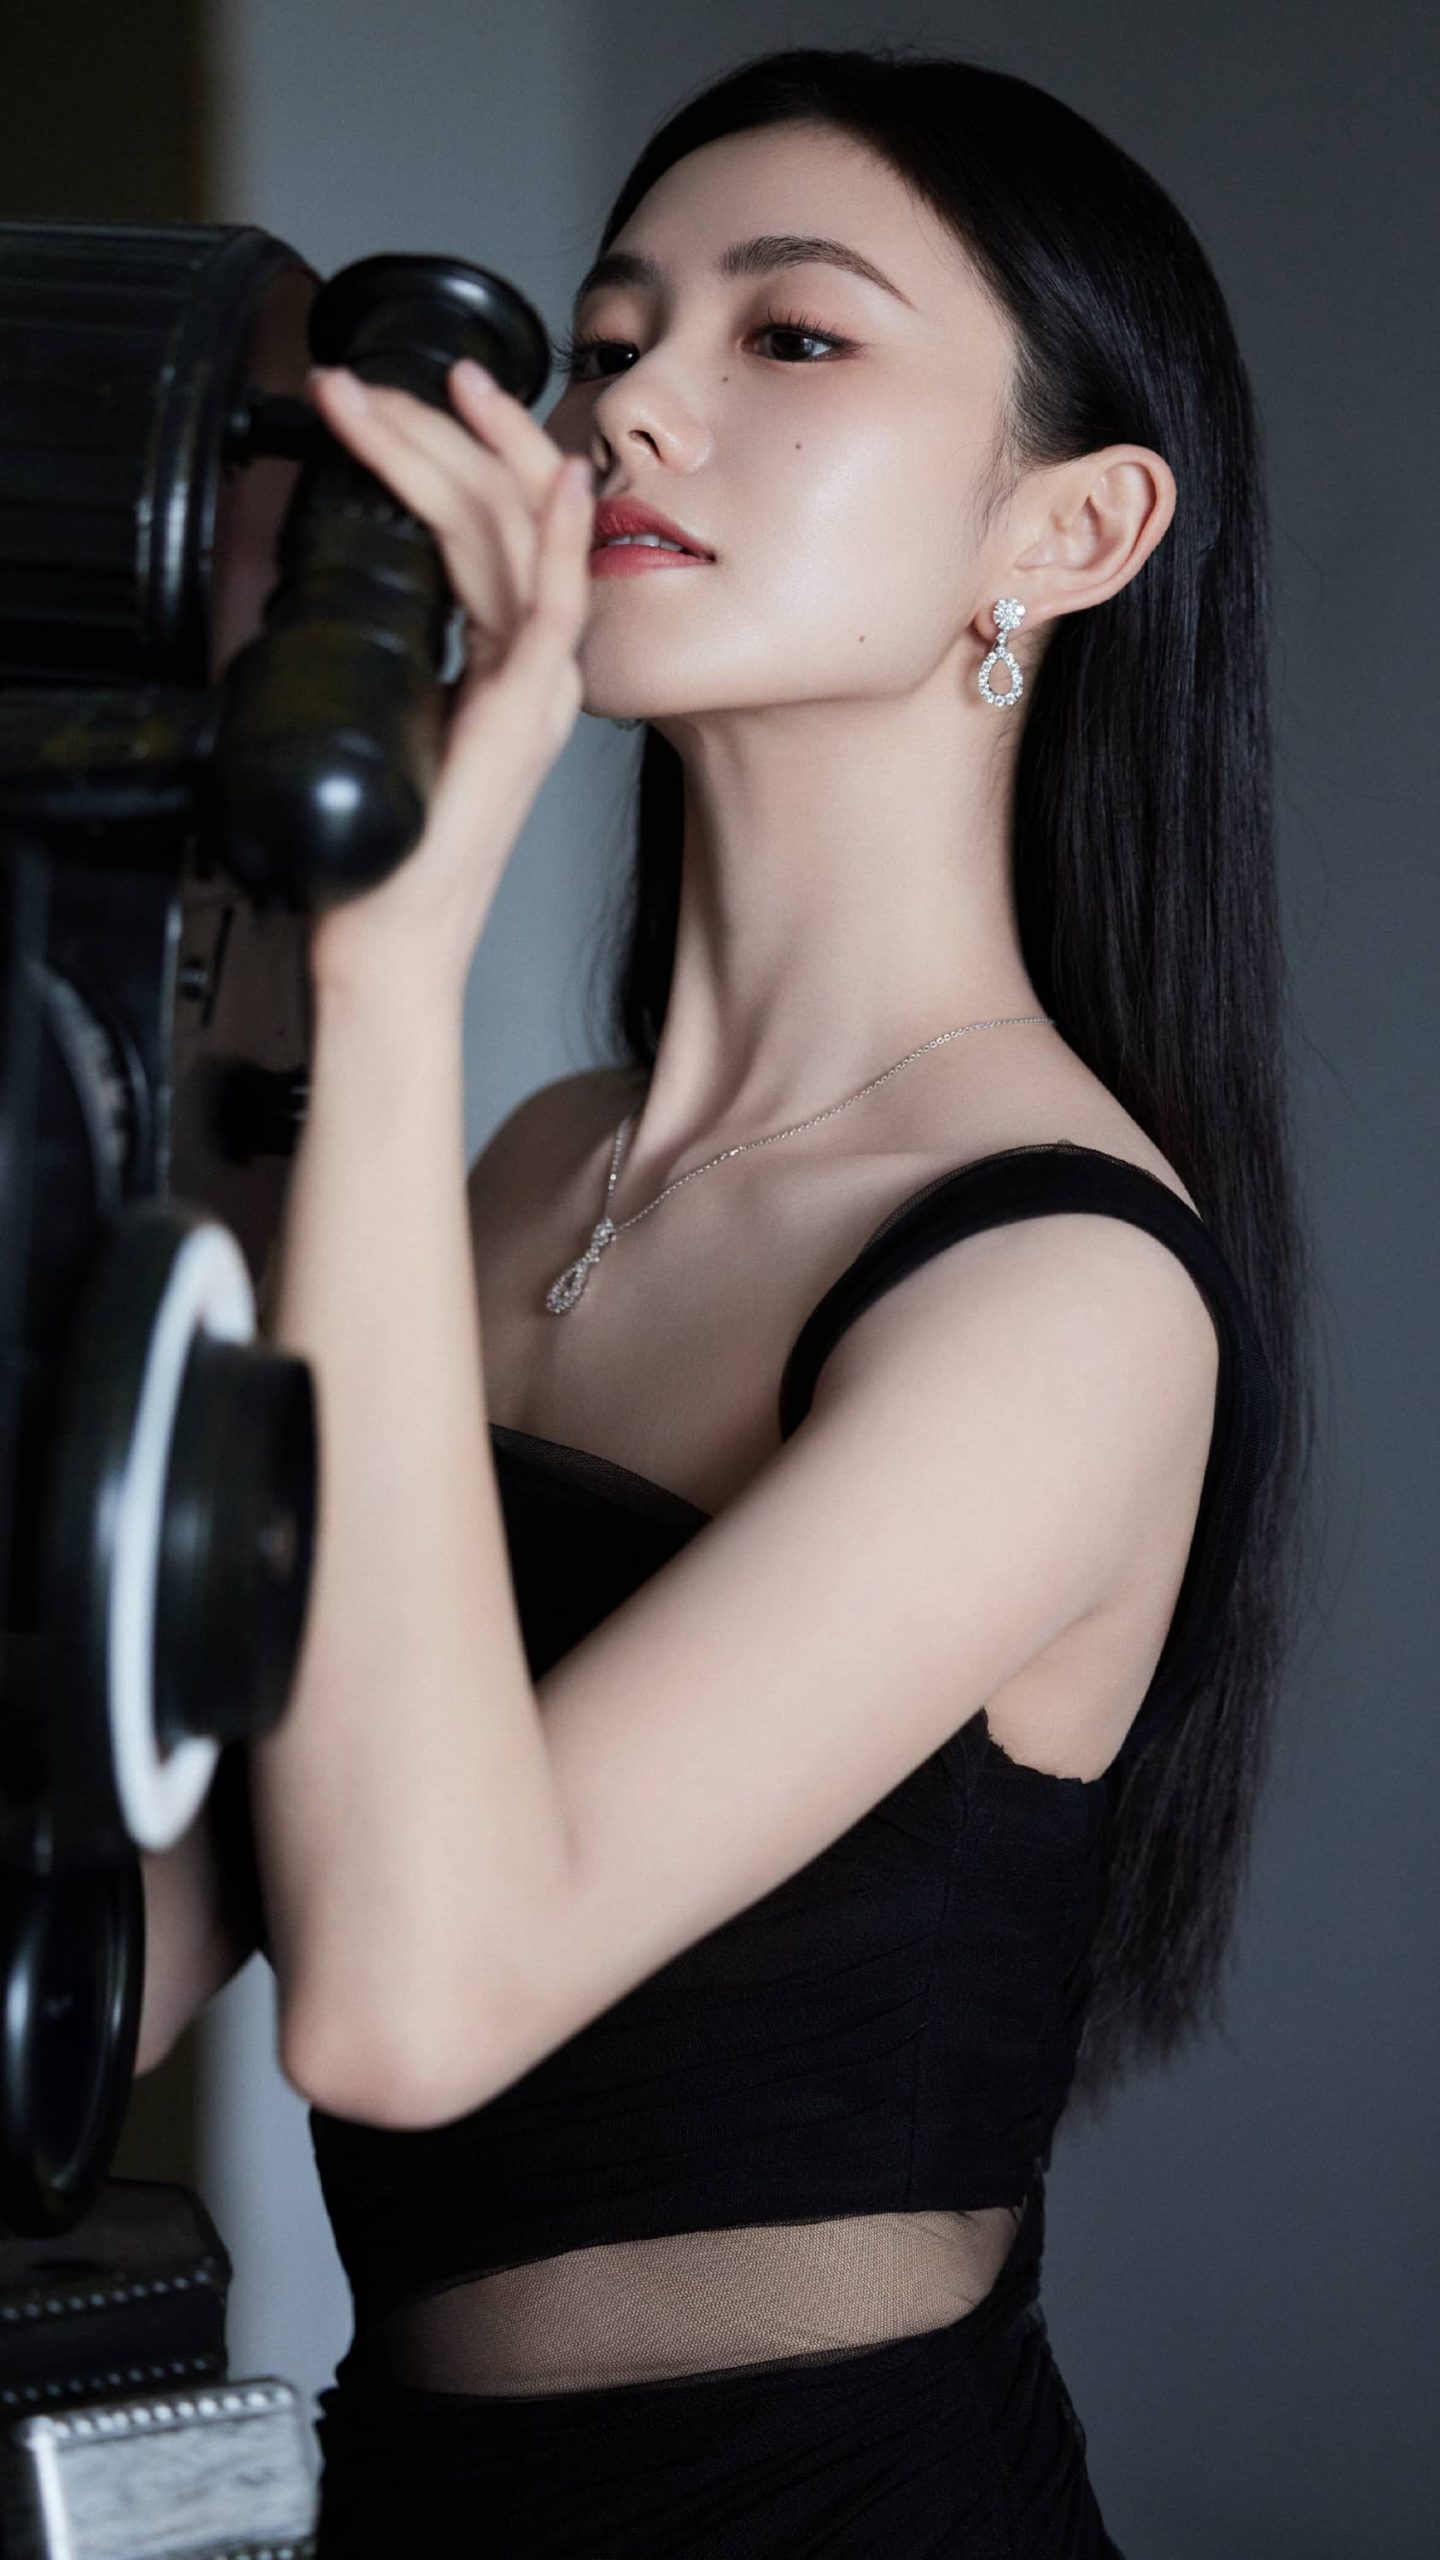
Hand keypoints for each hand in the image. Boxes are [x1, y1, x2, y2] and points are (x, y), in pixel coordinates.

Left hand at [302, 357, 594, 998]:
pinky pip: (554, 610)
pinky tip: (556, 482)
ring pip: (515, 538)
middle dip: (438, 430)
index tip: (391, 398)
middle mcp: (533, 666)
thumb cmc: (384, 847)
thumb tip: (353, 572)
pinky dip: (561, 541)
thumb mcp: (384, 712)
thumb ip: (397, 643)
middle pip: (503, 513)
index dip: (445, 452)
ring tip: (392, 400)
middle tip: (369, 380)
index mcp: (504, 662)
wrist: (393, 934)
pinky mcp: (527, 715)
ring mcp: (538, 688)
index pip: (485, 527)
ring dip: (458, 455)